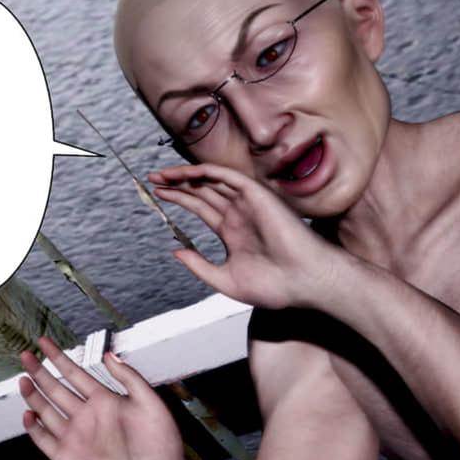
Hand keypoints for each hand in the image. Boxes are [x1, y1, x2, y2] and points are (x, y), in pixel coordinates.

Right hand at [18, 336, 184, 459]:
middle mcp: (87, 416)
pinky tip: (28, 414)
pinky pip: (46, 441)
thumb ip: (129, 378)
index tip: (44, 341)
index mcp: (104, 400)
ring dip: (34, 395)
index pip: (75, 374)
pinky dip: (35, 429)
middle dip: (40, 371)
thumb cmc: (160, 444)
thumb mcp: (150, 403)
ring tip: (23, 378)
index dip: (59, 358)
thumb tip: (109, 354)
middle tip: (26, 354)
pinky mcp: (68, 458)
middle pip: (56, 389)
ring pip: (47, 411)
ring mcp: (76, 437)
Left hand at [147, 163, 339, 309]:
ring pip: (212, 181)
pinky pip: (228, 176)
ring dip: (186, 175)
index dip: (180, 199)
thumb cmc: (275, 287)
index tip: (158, 195)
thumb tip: (174, 251)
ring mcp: (249, 204)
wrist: (306, 283)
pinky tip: (186, 174)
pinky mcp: (258, 196)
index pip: (203, 208)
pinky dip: (206, 172)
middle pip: (203, 191)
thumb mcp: (225, 280)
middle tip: (153, 179)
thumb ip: (199, 265)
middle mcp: (240, 214)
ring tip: (161, 175)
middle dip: (178, 184)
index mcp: (233, 232)